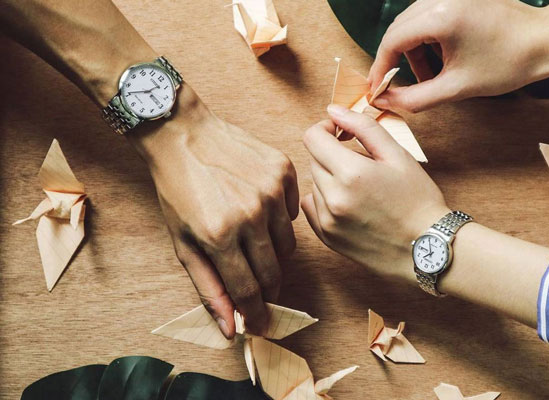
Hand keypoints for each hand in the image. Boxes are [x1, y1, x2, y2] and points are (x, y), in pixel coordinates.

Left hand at [129, 85, 298, 337]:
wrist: (183, 133)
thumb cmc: (178, 189)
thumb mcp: (183, 242)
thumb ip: (209, 288)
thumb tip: (232, 328)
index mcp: (219, 235)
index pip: (249, 291)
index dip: (256, 314)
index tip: (260, 324)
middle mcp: (251, 214)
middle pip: (273, 272)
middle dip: (266, 287)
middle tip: (257, 284)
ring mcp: (271, 190)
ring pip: (288, 245)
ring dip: (272, 251)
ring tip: (251, 237)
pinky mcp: (284, 170)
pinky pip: (294, 212)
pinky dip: (280, 218)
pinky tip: (259, 207)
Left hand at [301, 104, 448, 279]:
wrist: (426, 250)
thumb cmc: (417, 200)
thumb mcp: (397, 155)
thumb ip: (363, 127)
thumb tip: (333, 111)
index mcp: (351, 173)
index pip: (312, 138)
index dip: (325, 129)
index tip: (340, 133)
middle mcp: (333, 198)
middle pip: (314, 160)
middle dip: (332, 154)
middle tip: (362, 164)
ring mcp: (327, 220)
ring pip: (314, 183)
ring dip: (330, 178)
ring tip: (361, 189)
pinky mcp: (326, 237)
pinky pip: (312, 207)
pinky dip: (325, 200)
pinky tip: (350, 204)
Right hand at [368, 0, 548, 112]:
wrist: (544, 42)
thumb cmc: (507, 64)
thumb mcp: (456, 88)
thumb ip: (415, 98)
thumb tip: (385, 101)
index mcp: (440, 17)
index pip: (391, 41)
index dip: (379, 68)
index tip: (376, 88)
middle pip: (398, 30)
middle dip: (394, 60)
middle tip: (393, 86)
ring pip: (411, 24)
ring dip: (411, 51)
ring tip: (427, 76)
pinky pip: (427, 17)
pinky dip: (425, 40)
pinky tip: (438, 60)